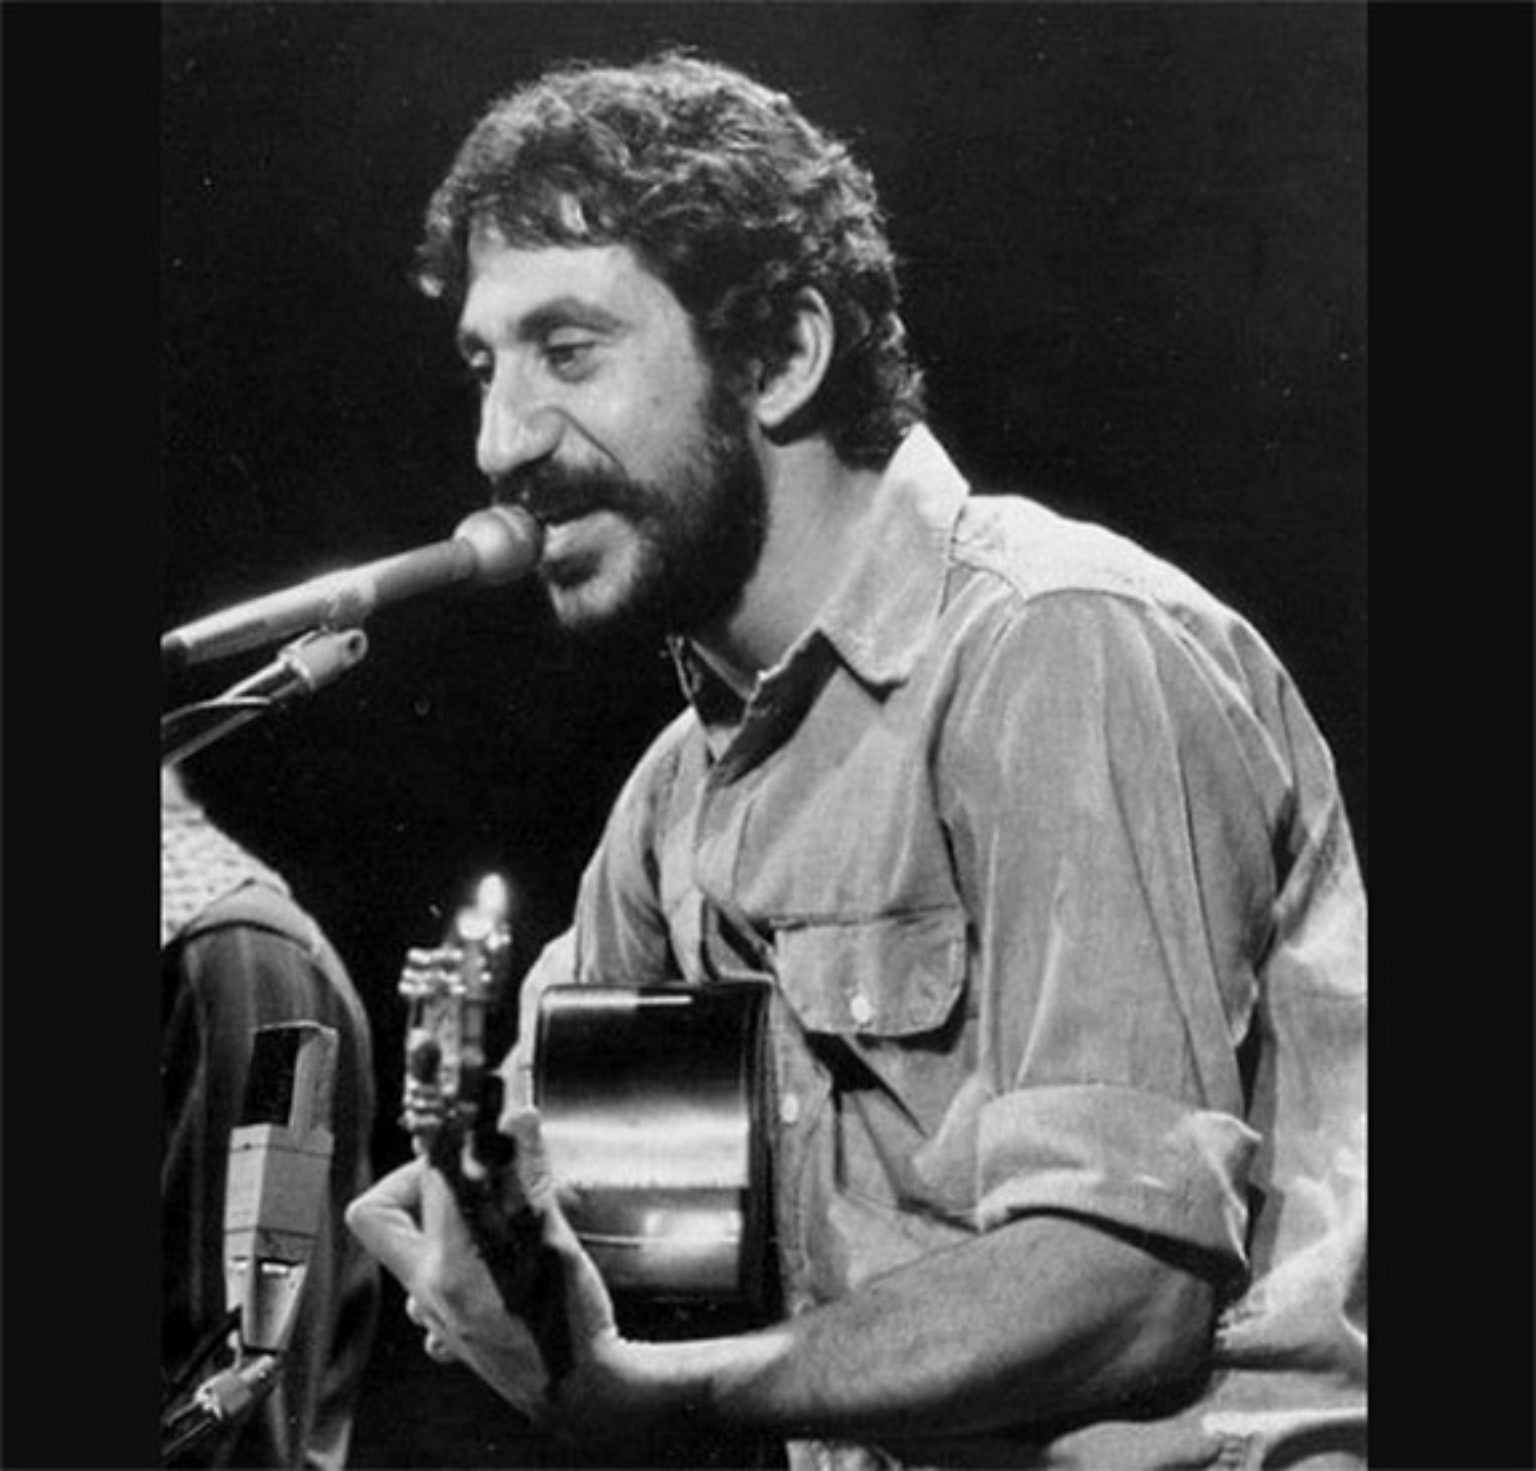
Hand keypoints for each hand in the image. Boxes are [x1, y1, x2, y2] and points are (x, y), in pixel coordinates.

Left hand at [346, 1109, 658, 1432]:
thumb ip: (531, 1180)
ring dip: (439, 1216)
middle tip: (461, 1164)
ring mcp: (433, 1312)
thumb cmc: (570, 1330)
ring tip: (492, 1206)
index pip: (430, 1176)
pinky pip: (427, 1279)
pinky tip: (493, 1251)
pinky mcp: (447, 1325)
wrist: (582, 1393)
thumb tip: (519, 1120)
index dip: (452, 1134)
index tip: (470, 1113)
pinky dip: (454, 1254)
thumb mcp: (557, 1244)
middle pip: (379, 1212)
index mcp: (453, 1264)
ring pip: (406, 1245)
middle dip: (413, 1178)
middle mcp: (430, 1289)